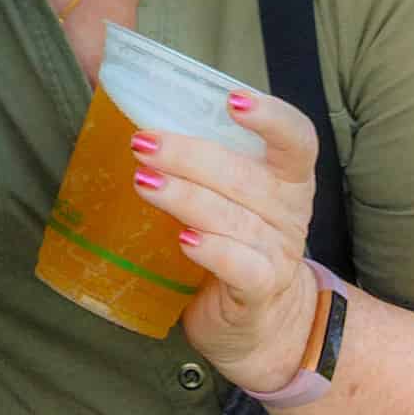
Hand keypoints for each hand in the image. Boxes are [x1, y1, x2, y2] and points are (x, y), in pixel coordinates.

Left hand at [130, 90, 319, 391]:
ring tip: (143, 182)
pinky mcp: (259, 291)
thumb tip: (116, 93)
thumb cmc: (233, 239)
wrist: (258, 321)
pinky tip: (184, 241)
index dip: (270, 116)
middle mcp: (290, 210)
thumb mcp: (225, 192)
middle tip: (143, 143)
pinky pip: (241, 267)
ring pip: (234, 218)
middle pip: (245, 175)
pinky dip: (213, 251)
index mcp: (288, 176)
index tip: (232, 100)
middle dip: (190, 155)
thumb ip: (192, 149)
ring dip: (185, 197)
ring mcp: (278, 252)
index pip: (297, 137)